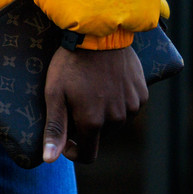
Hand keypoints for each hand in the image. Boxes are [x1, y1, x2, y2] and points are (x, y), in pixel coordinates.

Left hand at [41, 45, 147, 163]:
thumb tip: (50, 159)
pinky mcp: (142, 94)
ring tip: (89, 90)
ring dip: (103, 115)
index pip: (87, 155)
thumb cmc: (71, 64)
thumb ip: (55, 129)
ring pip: (116, 123)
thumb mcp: (54, 94)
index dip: (73, 150)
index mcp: (94, 123)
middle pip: (101, 137)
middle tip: (73, 103)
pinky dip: (118, 102)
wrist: (99, 34)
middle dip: (86, 128)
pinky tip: (106, 84)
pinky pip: (129, 107)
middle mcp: (117, 120)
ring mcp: (132, 107)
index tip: (65, 137)